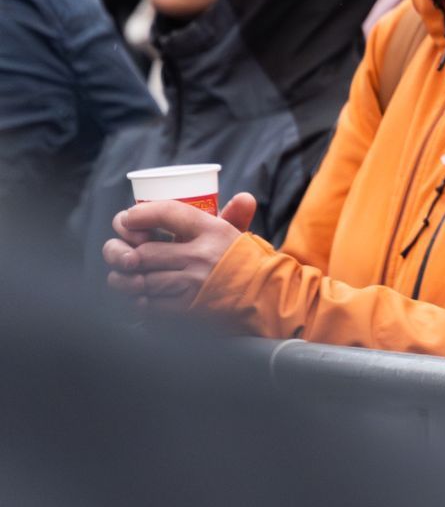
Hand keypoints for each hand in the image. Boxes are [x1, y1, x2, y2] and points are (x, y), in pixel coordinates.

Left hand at [100, 194, 256, 309]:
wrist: (267, 299)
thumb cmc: (247, 264)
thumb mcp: (239, 236)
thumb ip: (235, 215)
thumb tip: (243, 197)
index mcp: (212, 230)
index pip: (168, 213)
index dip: (139, 214)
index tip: (125, 218)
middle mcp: (200, 255)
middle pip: (144, 251)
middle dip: (118, 252)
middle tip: (115, 253)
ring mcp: (192, 283)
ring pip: (140, 280)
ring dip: (122, 279)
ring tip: (119, 276)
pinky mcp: (187, 309)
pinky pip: (149, 305)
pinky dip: (137, 302)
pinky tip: (136, 297)